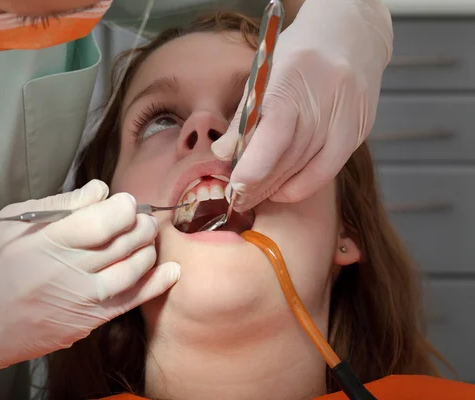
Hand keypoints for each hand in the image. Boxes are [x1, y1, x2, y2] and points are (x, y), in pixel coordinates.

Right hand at [0, 179, 179, 398]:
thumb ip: (60, 204)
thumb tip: (100, 190)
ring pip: (132, 271)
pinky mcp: (88, 323)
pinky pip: (130, 303)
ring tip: (147, 235)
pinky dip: (156, 285)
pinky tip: (171, 270)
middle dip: (140, 223)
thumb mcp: (13, 223)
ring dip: (148, 249)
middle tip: (140, 215)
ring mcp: (80, 302)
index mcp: (45, 244)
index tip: (125, 200)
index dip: (123, 207)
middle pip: (121, 244)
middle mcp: (66, 274)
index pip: (100, 222)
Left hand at [212, 0, 392, 210]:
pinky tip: (285, 189)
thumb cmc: (299, 53)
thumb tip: (223, 153)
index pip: (275, 132)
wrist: (353, 34)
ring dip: (279, 188)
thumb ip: (245, 114)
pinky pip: (330, 167)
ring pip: (310, 167)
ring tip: (256, 197)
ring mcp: (348, 115)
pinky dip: (305, 183)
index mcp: (295, 77)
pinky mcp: (360, 129)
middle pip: (291, 156)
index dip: (255, 166)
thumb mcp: (264, 72)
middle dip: (260, 184)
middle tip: (237, 200)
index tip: (235, 186)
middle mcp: (327, 98)